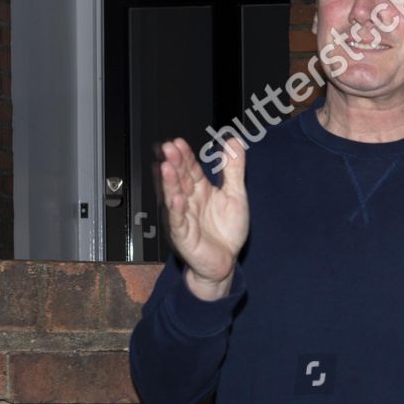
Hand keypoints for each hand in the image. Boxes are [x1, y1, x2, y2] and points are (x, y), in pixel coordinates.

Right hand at [158, 136, 248, 300]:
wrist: (225, 262)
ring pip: (174, 196)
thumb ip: (233, 169)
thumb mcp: (236, 195)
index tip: (179, 142)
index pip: (190, 168)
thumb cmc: (227, 231)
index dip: (185, 156)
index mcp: (200, 189)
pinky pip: (178, 220)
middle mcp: (189, 200)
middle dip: (174, 163)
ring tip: (166, 168)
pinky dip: (176, 209)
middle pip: (180, 178)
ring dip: (170, 182)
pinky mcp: (183, 234)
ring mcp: (184, 217)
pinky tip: (176, 198)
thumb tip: (233, 142)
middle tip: (169, 148)